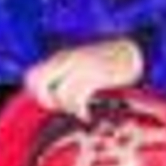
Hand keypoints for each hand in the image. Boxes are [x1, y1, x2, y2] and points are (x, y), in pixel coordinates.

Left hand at [25, 38, 143, 121]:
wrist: (134, 50)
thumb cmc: (109, 61)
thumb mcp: (82, 63)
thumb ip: (66, 74)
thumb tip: (53, 94)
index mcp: (61, 57)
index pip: (31, 74)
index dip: (33, 91)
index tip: (48, 101)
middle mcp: (66, 60)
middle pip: (37, 82)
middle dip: (44, 99)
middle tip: (57, 108)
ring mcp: (80, 67)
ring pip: (58, 93)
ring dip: (66, 107)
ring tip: (77, 111)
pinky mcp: (95, 76)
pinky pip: (78, 98)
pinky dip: (79, 110)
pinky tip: (86, 115)